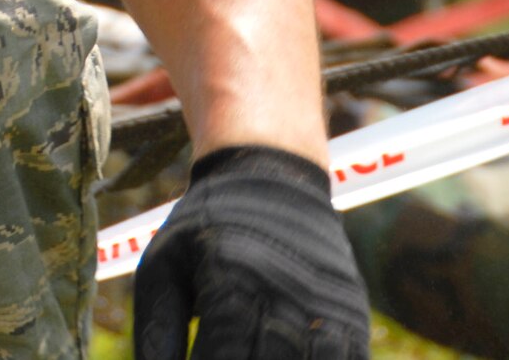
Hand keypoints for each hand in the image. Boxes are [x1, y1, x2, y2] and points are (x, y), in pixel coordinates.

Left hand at [134, 145, 371, 358]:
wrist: (273, 168)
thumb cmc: (208, 221)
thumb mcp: (165, 261)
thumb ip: (157, 326)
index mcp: (234, 276)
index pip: (222, 355)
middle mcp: (285, 290)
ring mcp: (325, 301)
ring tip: (256, 357)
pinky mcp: (351, 309)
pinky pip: (350, 359)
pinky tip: (295, 359)